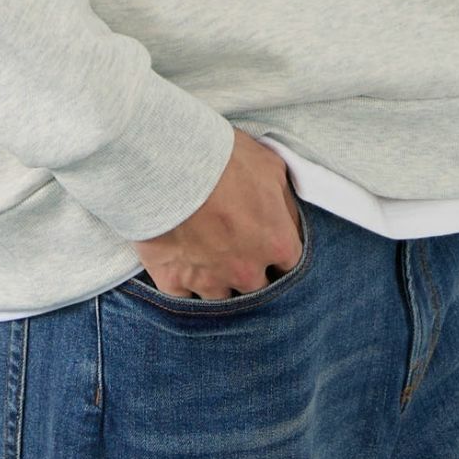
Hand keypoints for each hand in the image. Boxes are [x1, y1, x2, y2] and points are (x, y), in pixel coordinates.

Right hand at [133, 127, 303, 297]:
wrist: (169, 163)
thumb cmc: (223, 159)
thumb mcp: (270, 167)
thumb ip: (284, 202)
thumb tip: (288, 218)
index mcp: (276, 243)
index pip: (290, 265)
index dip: (278, 253)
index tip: (266, 243)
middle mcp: (247, 271)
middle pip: (258, 288)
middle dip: (250, 271)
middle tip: (236, 249)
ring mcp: (210, 281)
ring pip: (222, 300)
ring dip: (217, 282)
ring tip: (205, 259)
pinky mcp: (174, 282)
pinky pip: (182, 298)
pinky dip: (182, 284)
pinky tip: (179, 266)